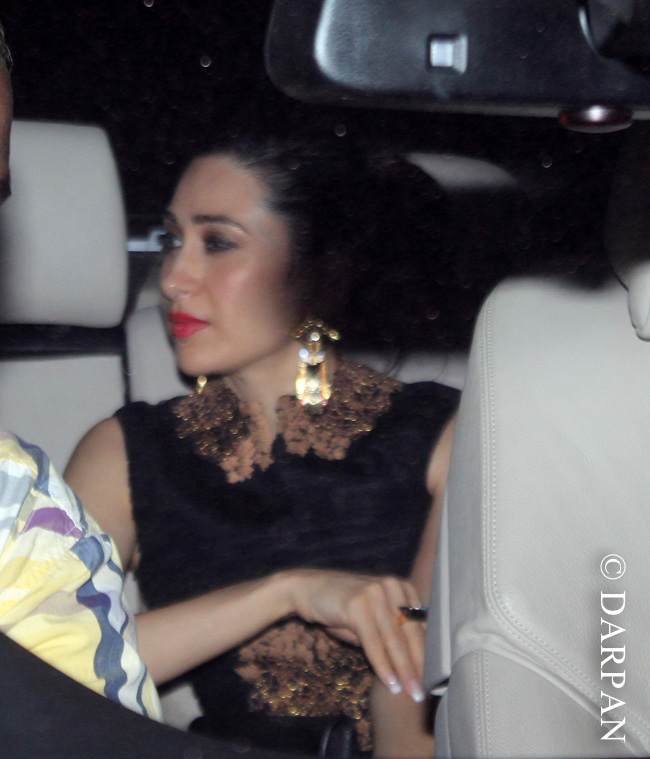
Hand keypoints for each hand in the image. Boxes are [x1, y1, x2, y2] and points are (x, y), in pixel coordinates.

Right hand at [287, 569, 426, 702]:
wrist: (309, 589)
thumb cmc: (343, 607)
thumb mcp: (373, 616)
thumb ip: (392, 633)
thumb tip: (415, 663)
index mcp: (401, 587)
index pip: (420, 625)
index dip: (428, 653)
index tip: (433, 678)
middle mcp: (391, 586)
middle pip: (410, 633)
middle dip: (419, 666)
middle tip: (424, 692)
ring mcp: (374, 593)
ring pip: (394, 640)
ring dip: (404, 670)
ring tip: (411, 692)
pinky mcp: (357, 604)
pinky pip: (374, 642)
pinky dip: (383, 665)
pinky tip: (390, 682)